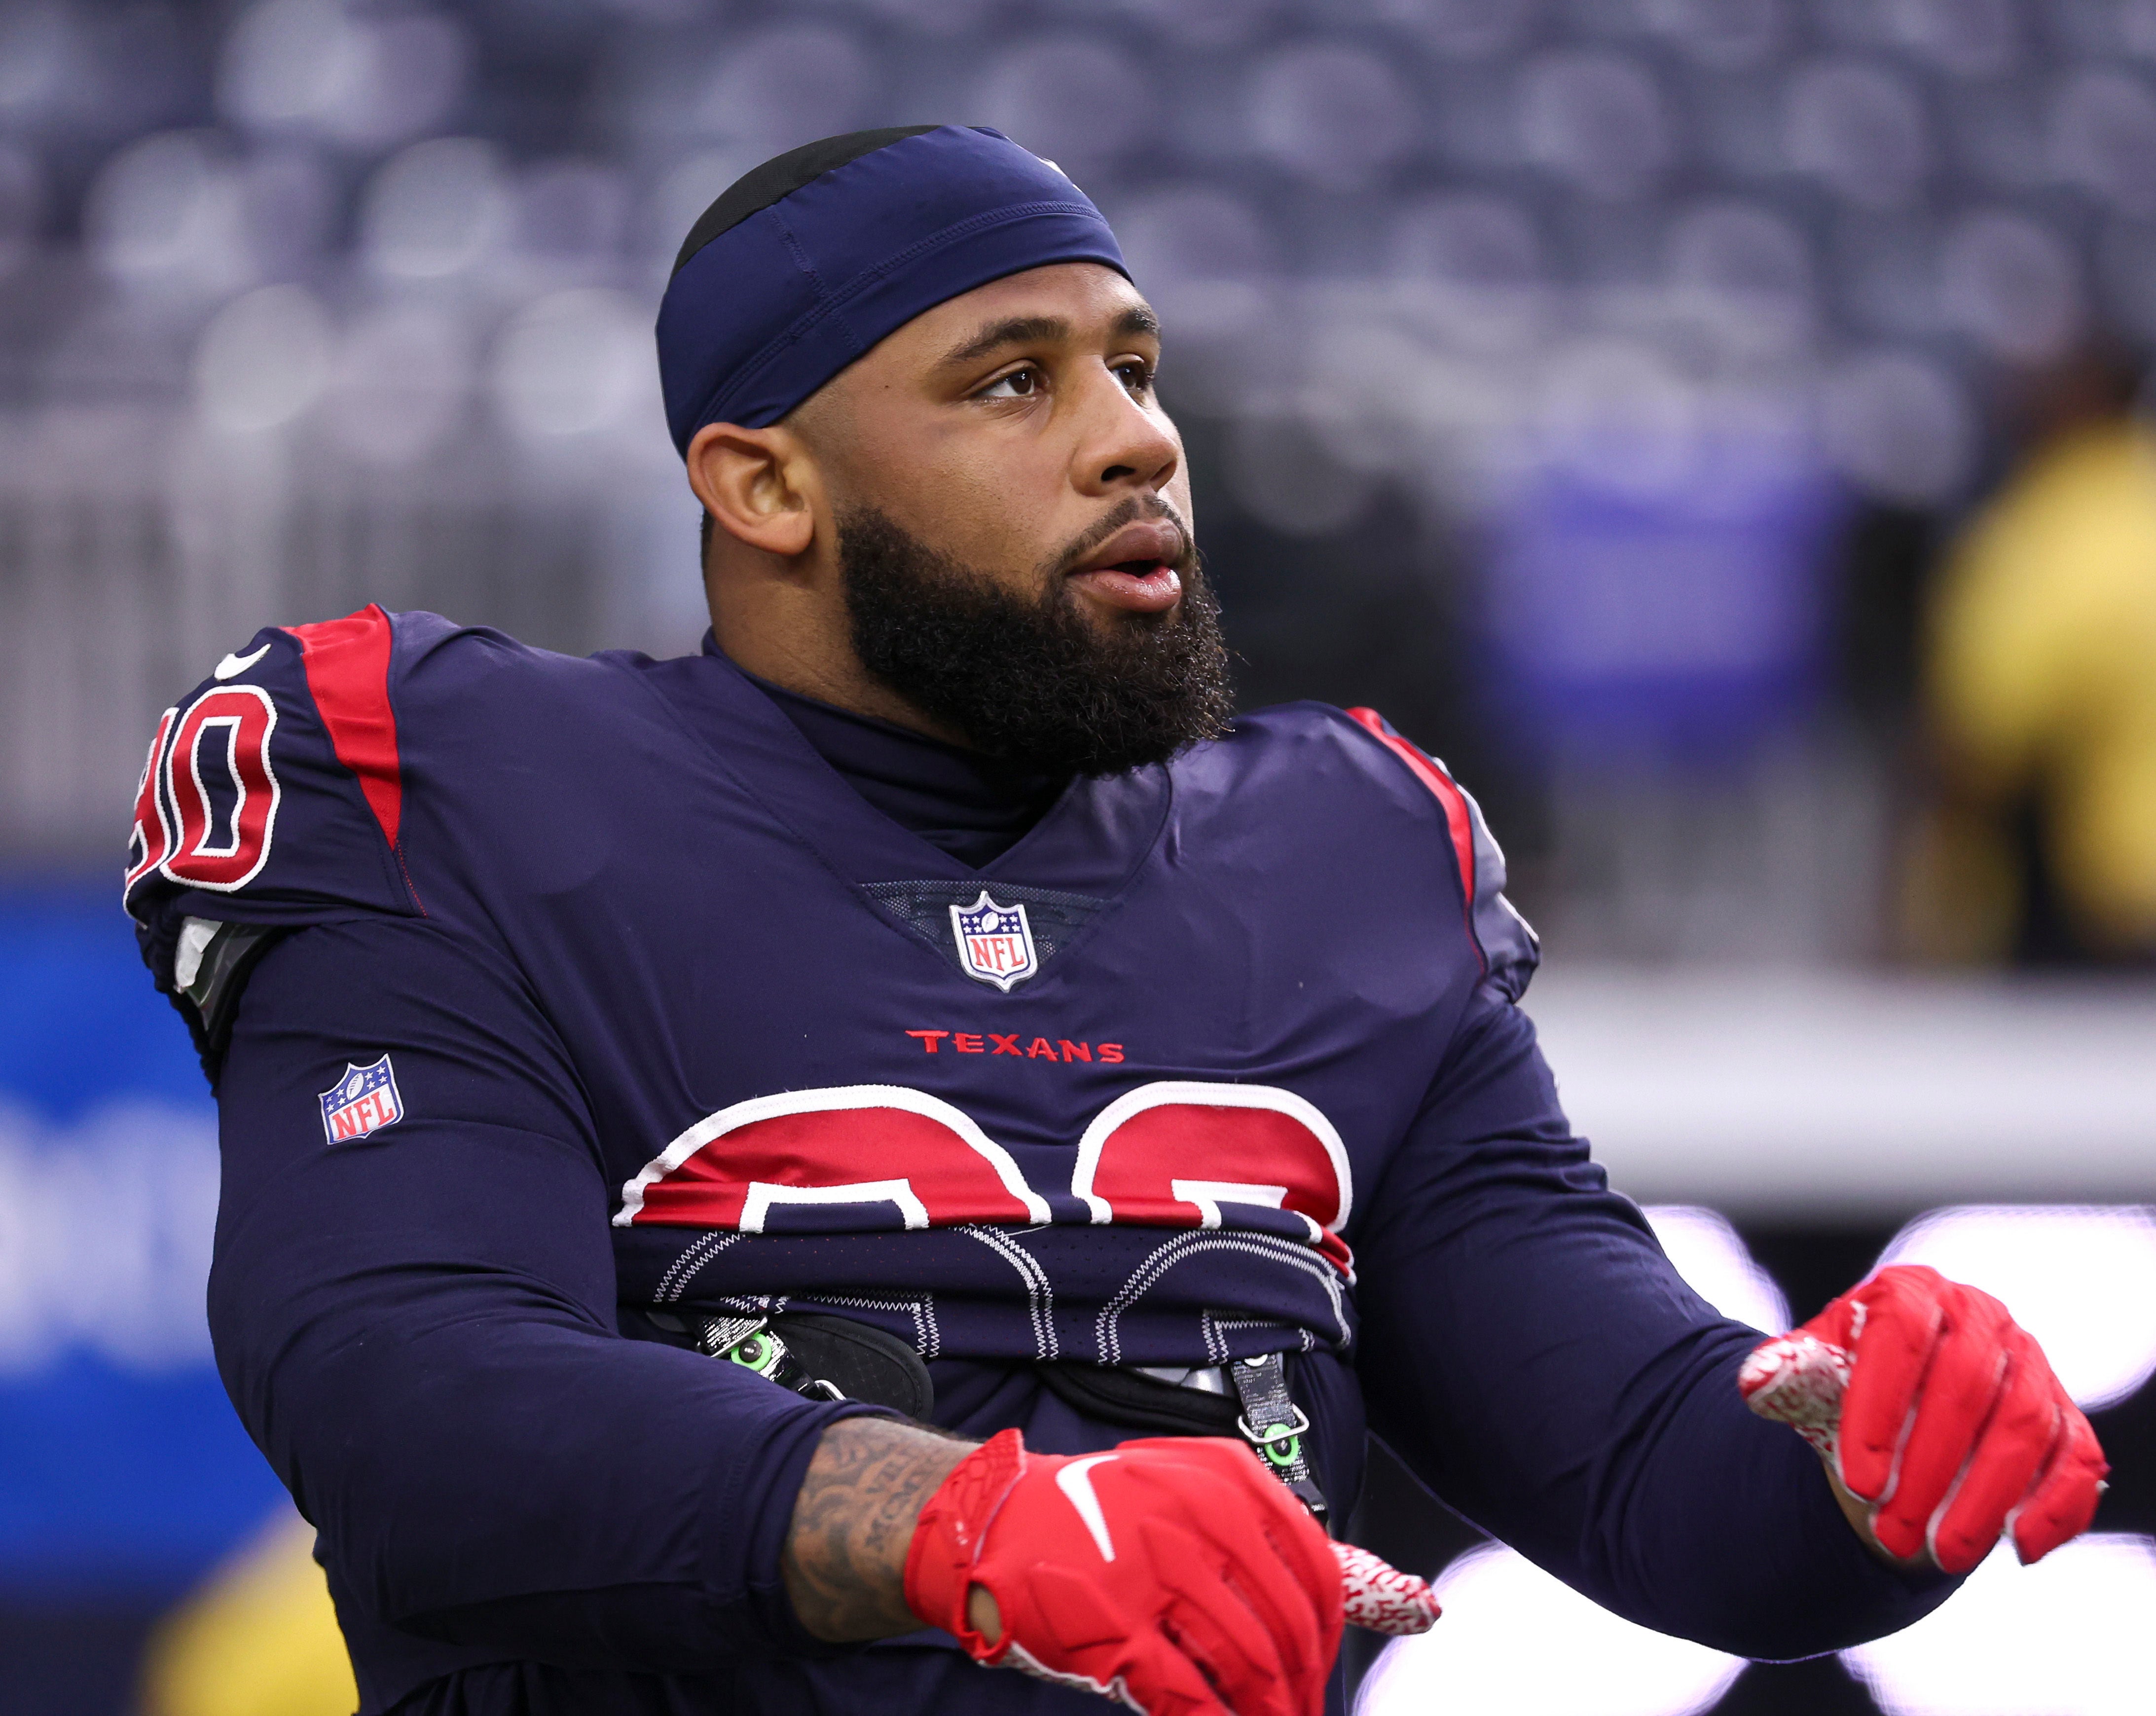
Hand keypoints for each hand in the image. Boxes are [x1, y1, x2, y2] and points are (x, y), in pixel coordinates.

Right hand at [906, 1430, 1436, 1714]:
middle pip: (1288, 1627)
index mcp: (1226, 1479)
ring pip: (1248, 1665)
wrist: (998, 1523)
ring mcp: (1151, 1568)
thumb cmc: (1115, 1521)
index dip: (1329, 1637)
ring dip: (1269, 1713)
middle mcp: (1194, 1514)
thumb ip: (1311, 1557)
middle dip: (1302, 1688)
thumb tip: (1421, 1606)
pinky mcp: (1112, 1624)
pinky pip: (1189, 1695)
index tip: (1315, 1670)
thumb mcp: (1211, 1508)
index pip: (1318, 1571)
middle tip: (1296, 1714)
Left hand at [1740, 1264, 2107, 1574]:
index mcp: (1912, 1293)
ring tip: (1941, 1556)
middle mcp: (1980, 1317)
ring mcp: (2030, 1364)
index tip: (1859, 1481)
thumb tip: (1753, 1382)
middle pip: (1966, 1389)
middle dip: (1928, 1472)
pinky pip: (2075, 1459)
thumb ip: (1789, 1375)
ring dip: (1984, 1499)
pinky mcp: (2064, 1415)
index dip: (1880, 1410)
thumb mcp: (1815, 1374)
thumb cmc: (1853, 1383)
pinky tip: (2019, 1549)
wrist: (1902, 1402)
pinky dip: (2055, 1505)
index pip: (1901, 1337)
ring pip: (2023, 1428)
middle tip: (1889, 1535)